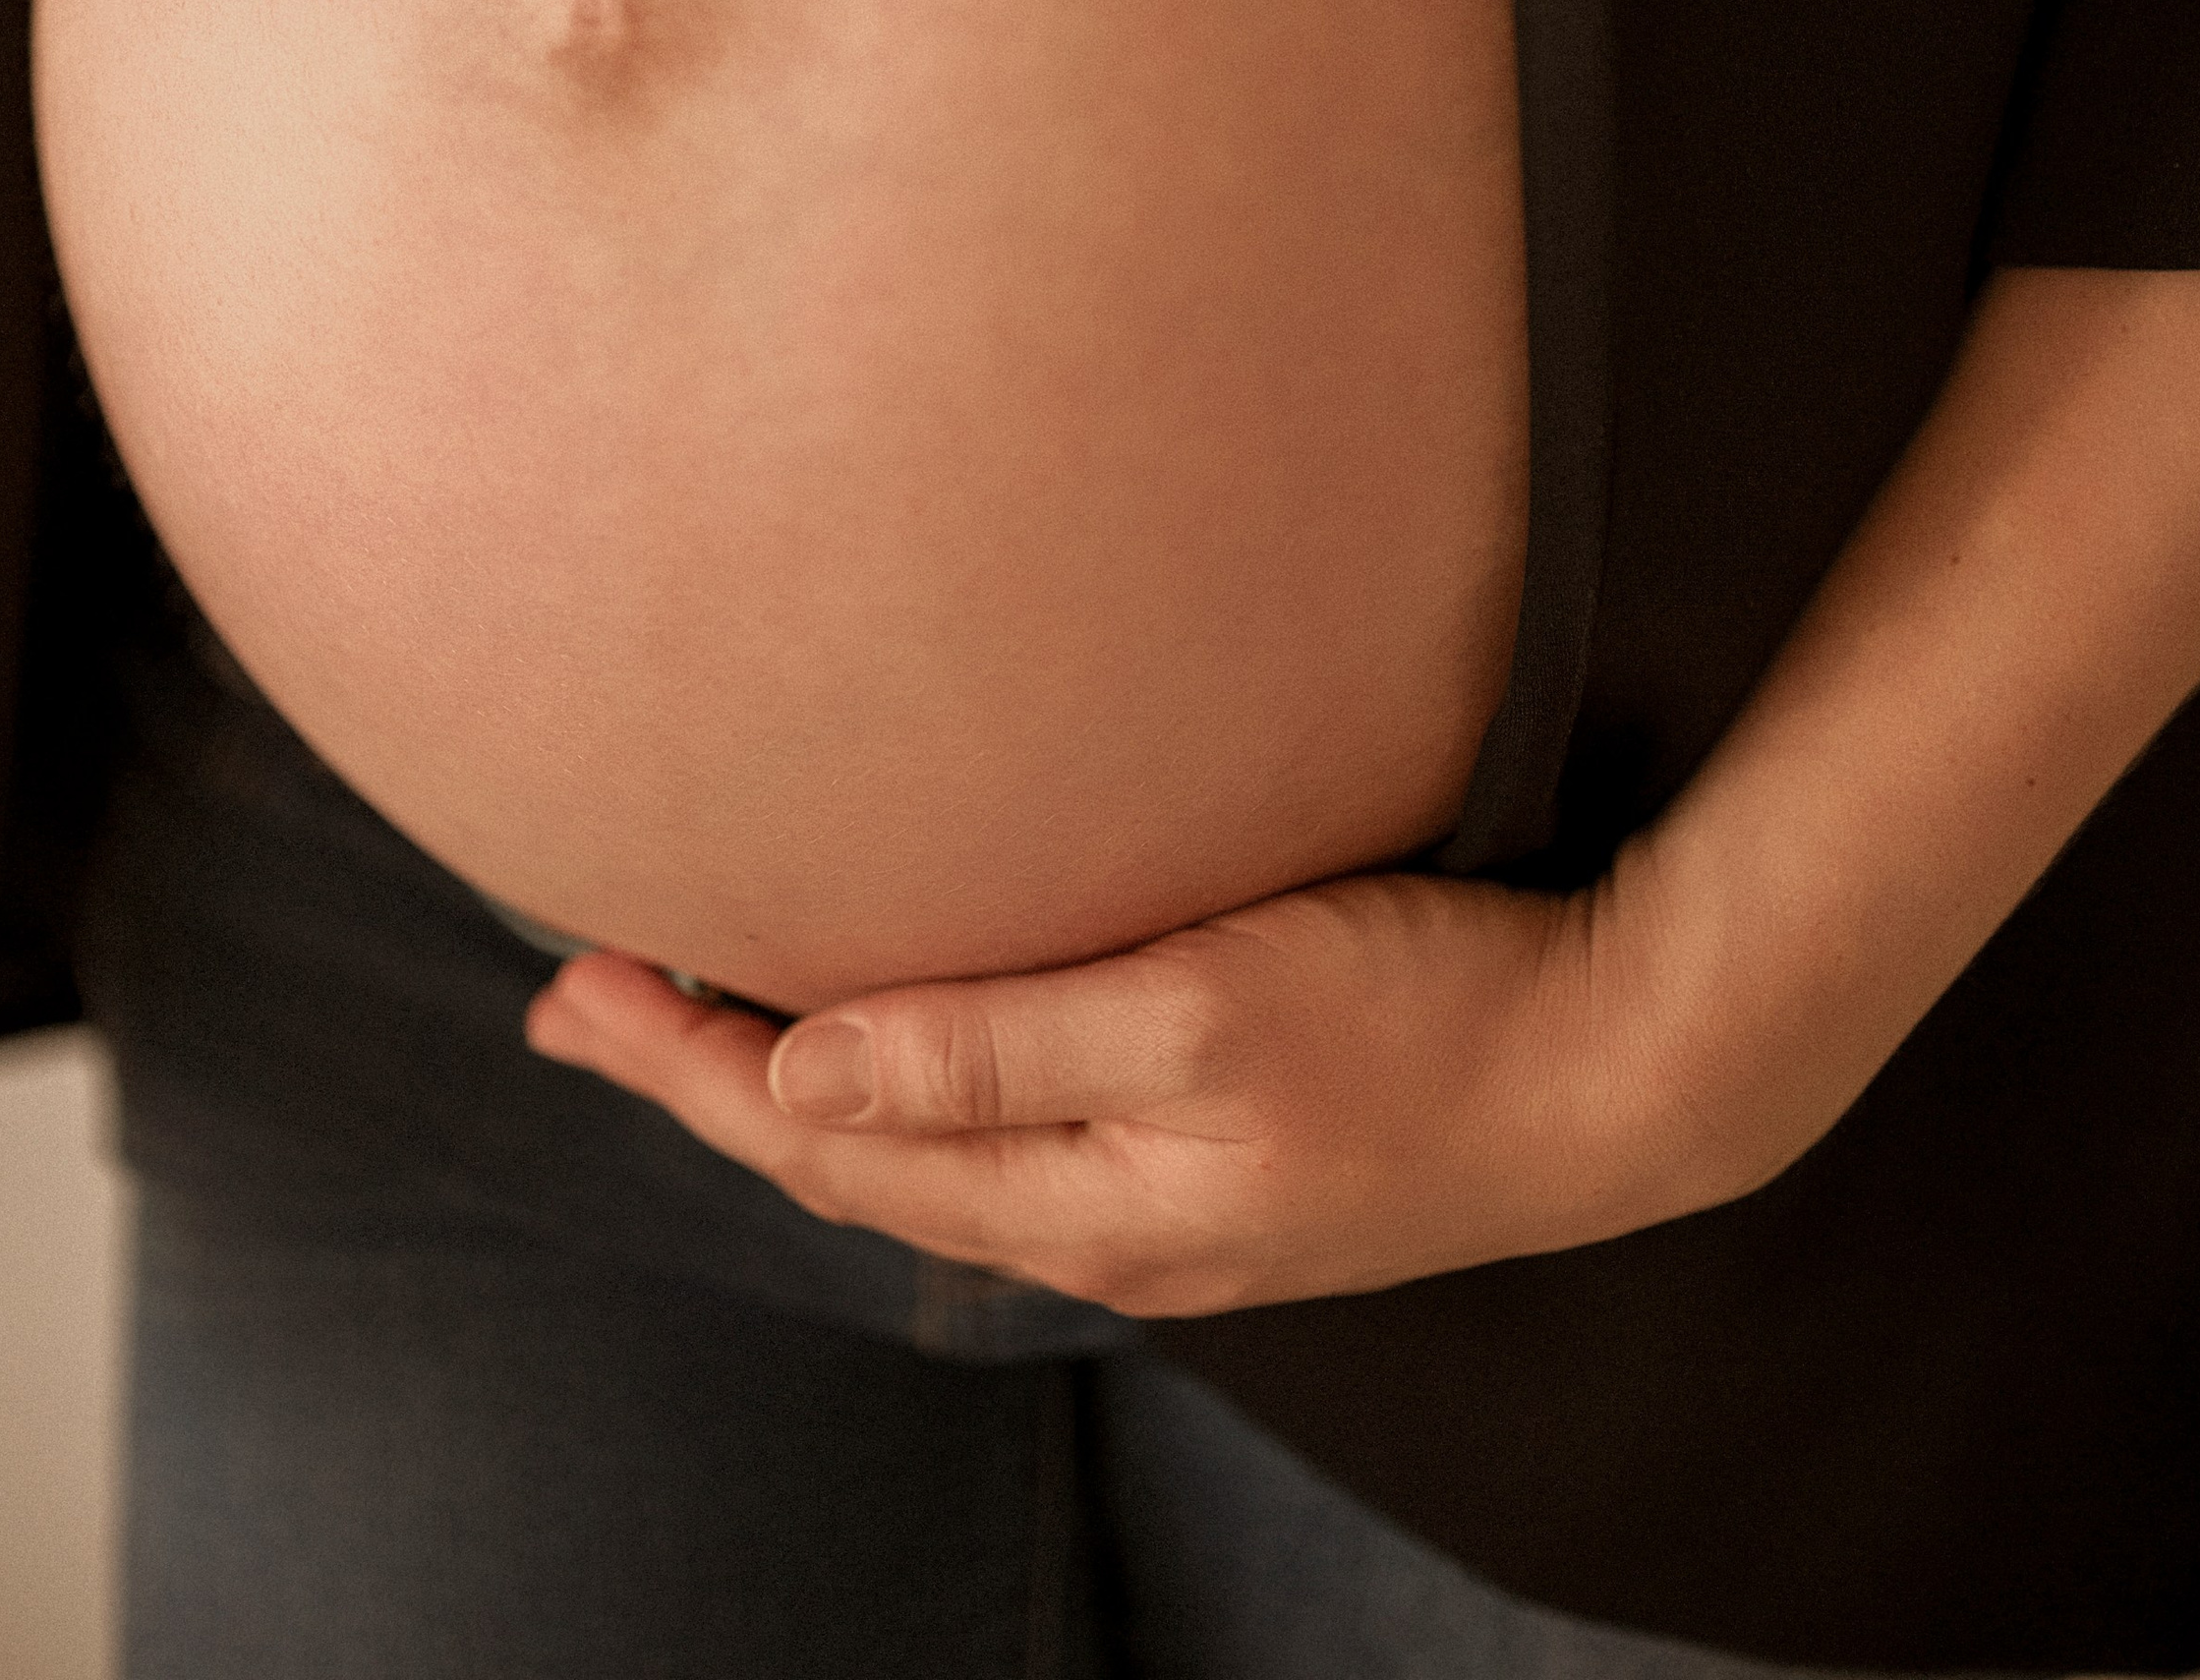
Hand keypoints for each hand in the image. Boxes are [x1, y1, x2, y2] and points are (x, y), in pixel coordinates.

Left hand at [523, 864, 1677, 1319]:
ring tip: (699, 1012)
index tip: (575, 985)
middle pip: (853, 1150)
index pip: (826, 1136)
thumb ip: (1003, 1039)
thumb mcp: (1205, 1012)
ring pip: (926, 1145)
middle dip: (708, 1076)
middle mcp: (1102, 1213)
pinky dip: (911, 1075)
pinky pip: (1009, 1127)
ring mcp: (1163, 1193)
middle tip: (579, 996)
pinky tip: (900, 1028)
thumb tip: (807, 1063)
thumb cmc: (1430, 1018)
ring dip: (799, 1076)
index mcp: (1081, 1194)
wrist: (1625, 1066)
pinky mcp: (1218, 1149)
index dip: (690, 1065)